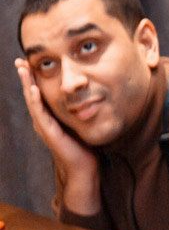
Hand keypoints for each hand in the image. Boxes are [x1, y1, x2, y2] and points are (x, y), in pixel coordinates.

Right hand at [13, 59, 99, 213]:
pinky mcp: (49, 132)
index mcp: (50, 117)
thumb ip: (79, 111)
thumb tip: (88, 98)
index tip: (29, 63)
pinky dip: (36, 100)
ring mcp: (44, 126)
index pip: (39, 93)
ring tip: (22, 69)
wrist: (84, 169)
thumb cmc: (84, 148)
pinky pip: (40, 113)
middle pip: (31, 94)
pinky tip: (33, 89)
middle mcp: (43, 121)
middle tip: (19, 61)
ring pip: (32, 101)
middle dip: (25, 77)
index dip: (33, 78)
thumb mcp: (80, 124)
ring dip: (26, 84)